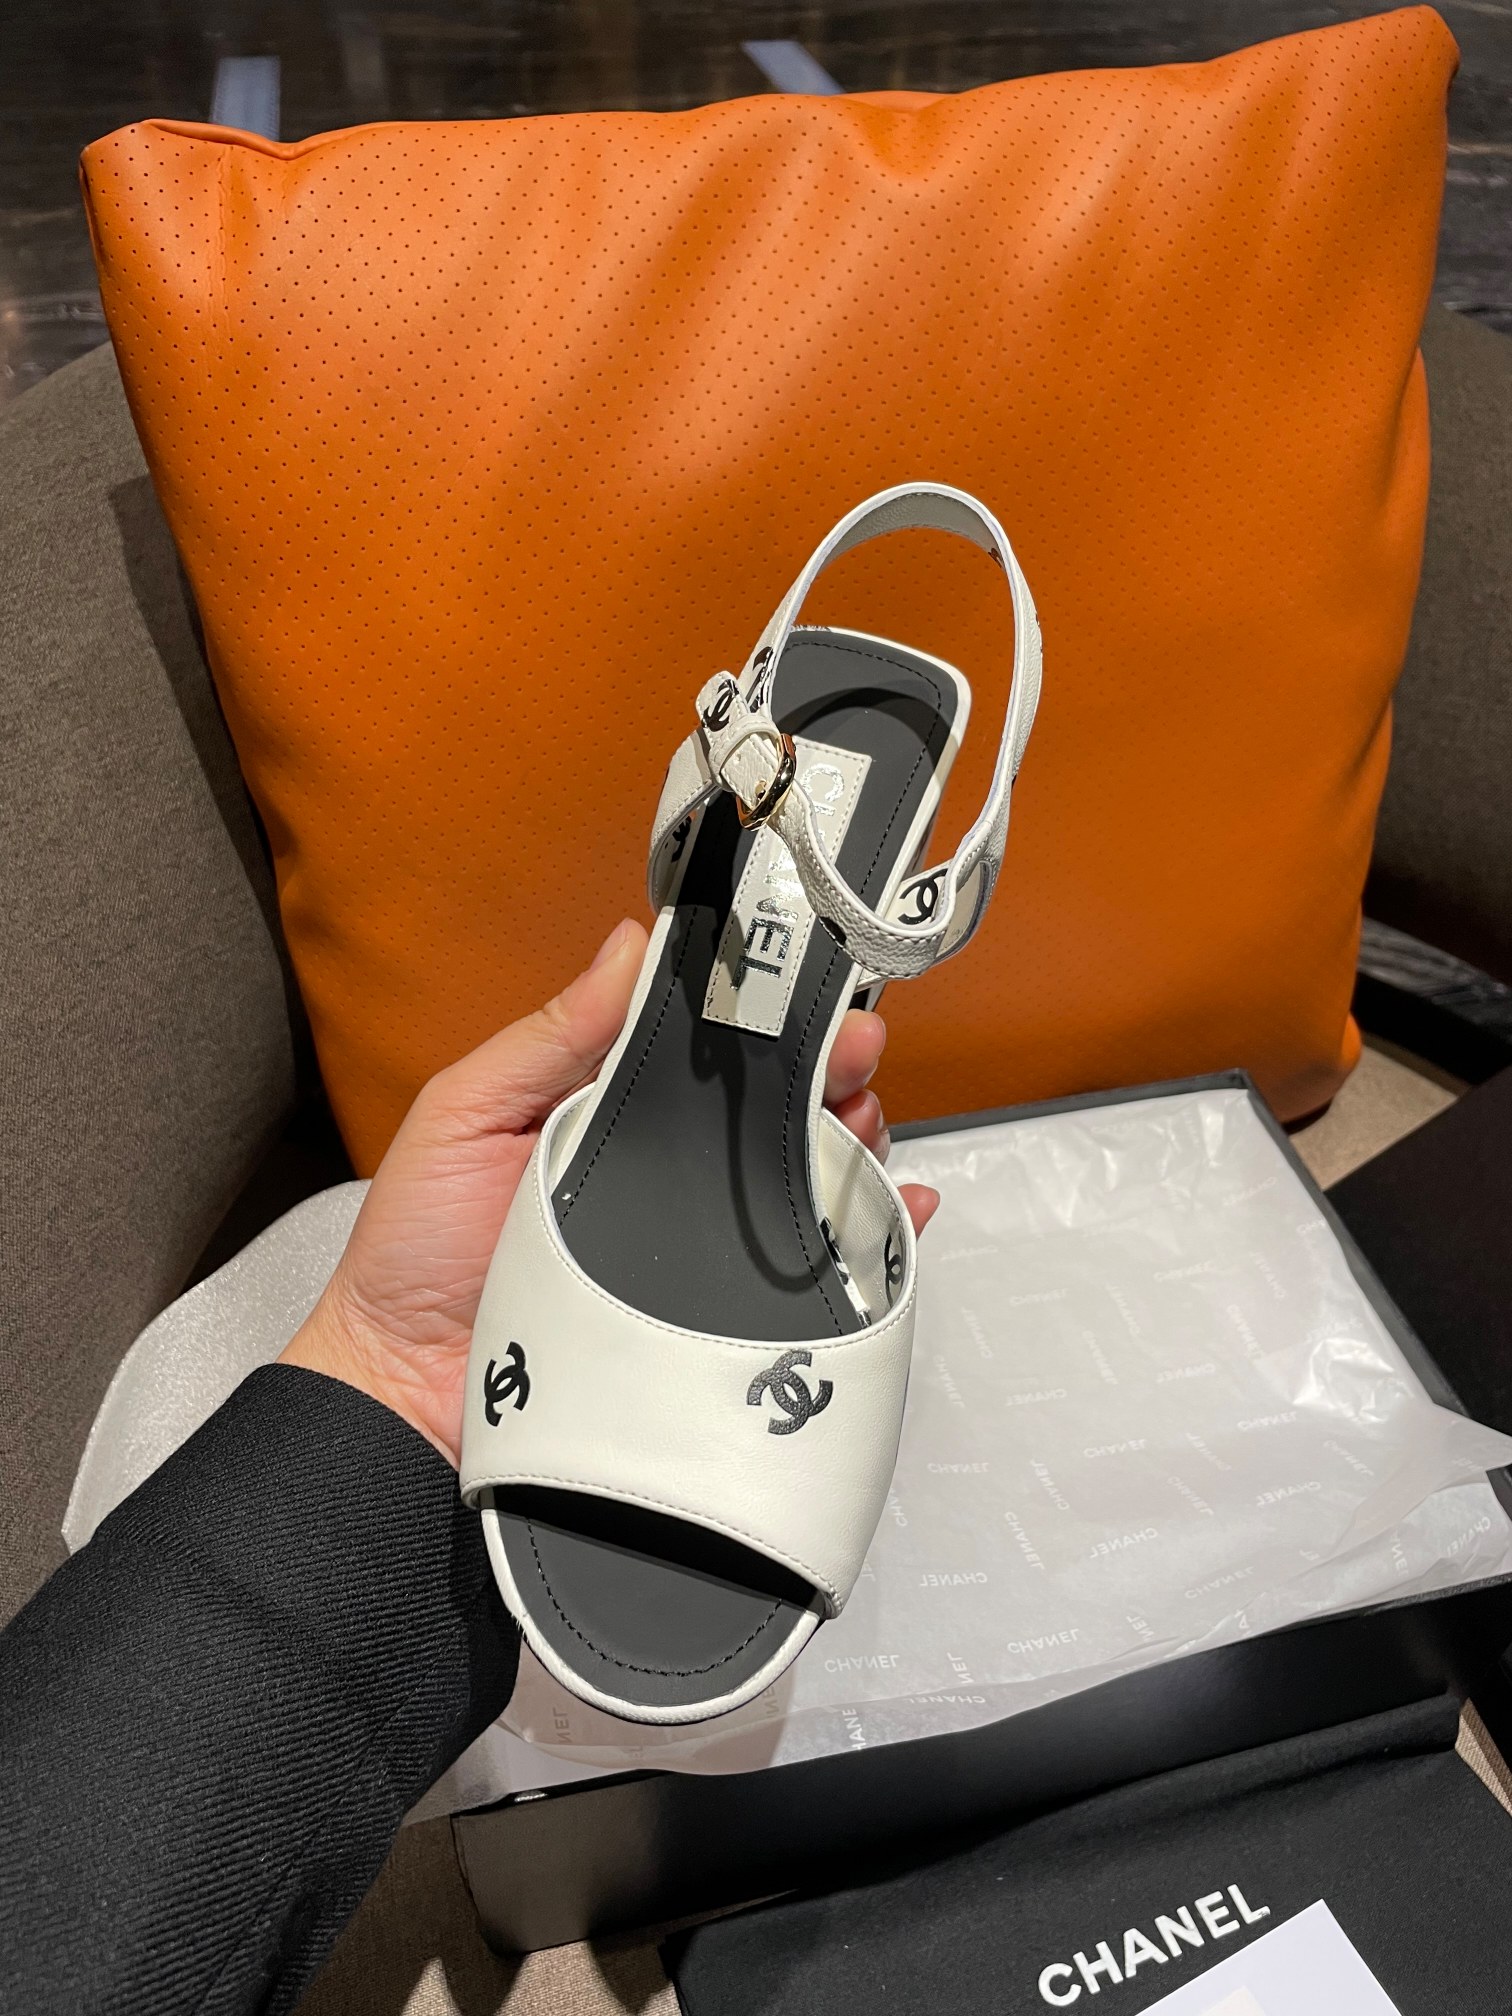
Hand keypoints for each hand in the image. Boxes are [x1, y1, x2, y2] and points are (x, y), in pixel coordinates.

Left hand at [281, 919, 939, 1463]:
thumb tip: (628, 944)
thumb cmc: (416, 1253)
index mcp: (610, 1111)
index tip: (804, 984)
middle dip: (827, 1071)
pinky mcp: (718, 1318)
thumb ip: (549, 1035)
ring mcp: (696, 1245)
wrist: (406, 1395)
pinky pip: (812, 1276)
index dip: (761, 1012)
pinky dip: (871, 1243)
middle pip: (772, 1110)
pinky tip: (897, 1212)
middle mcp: (664, 1174)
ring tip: (863, 1126)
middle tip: (853, 1052)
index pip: (704, 1048)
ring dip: (852, 1143)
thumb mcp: (467, 1113)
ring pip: (803, 1181)